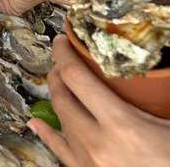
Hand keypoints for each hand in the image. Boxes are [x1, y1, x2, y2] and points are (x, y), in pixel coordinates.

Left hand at [29, 35, 169, 165]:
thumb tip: (162, 69)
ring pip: (62, 121)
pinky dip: (48, 134)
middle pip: (62, 96)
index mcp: (121, 125)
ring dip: (59, 98)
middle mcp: (97, 142)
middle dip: (59, 73)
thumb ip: (162, 97)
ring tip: (61, 83)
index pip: (76, 77)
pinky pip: (61, 151)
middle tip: (64, 60)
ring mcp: (88, 162)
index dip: (64, 53)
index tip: (61, 39)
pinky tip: (36, 123)